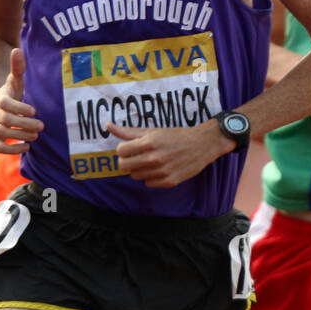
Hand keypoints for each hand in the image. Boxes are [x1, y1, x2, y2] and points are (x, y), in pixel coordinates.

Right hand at [0, 48, 41, 154]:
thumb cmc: (8, 95)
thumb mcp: (14, 81)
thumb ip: (17, 68)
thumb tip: (17, 50)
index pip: (5, 103)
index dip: (18, 107)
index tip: (34, 110)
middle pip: (4, 120)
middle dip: (23, 124)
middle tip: (41, 126)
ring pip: (1, 134)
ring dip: (20, 136)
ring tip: (36, 136)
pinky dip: (11, 150)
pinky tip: (27, 147)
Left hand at [108, 120, 232, 188]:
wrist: (203, 144)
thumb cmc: (176, 136)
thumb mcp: (153, 131)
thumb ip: (129, 132)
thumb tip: (108, 126)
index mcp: (149, 142)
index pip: (120, 151)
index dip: (124, 149)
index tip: (132, 147)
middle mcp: (155, 158)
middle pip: (124, 165)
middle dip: (128, 160)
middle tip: (138, 156)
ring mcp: (162, 171)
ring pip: (135, 176)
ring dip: (140, 169)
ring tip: (151, 161)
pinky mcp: (170, 181)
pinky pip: (148, 183)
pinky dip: (151, 177)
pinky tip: (160, 169)